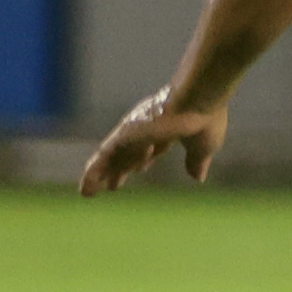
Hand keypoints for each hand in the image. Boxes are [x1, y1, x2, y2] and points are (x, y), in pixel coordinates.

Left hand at [79, 86, 229, 195]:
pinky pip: (104, 156)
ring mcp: (133, 131)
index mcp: (167, 131)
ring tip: (87, 192)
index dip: (143, 160)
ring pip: (111, 156)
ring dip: (100, 174)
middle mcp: (146, 129)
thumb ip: (197, 162)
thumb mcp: (203, 148)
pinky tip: (86, 186)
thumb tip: (198, 178)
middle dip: (119, 170)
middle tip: (110, 186)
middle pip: (128, 154)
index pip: (151, 148)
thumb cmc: (205, 119)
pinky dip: (96, 171)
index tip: (138, 170)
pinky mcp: (124, 134)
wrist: (197, 99)